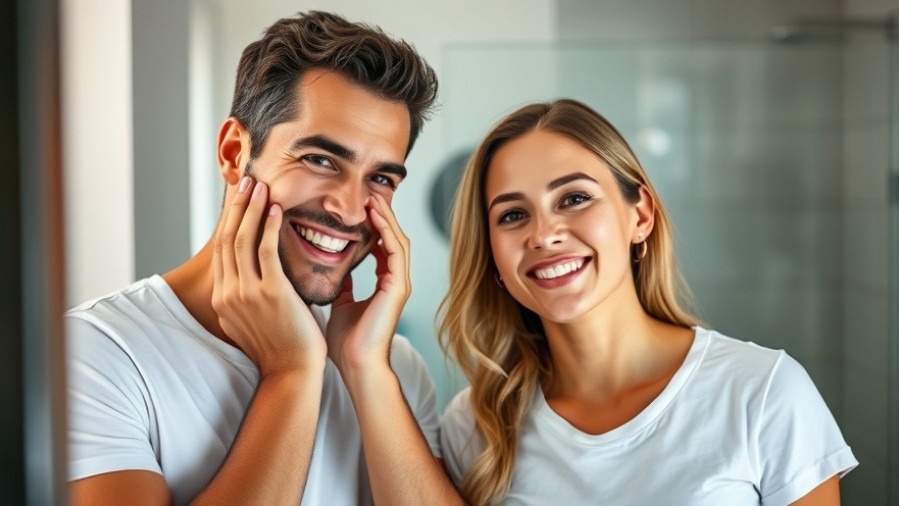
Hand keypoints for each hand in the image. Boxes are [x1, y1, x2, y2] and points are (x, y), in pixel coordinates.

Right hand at [212, 177, 326, 376]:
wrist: (292, 373)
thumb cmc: (281, 347)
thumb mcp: (253, 319)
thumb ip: (248, 296)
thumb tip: (253, 276)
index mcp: (223, 299)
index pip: (223, 249)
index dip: (230, 220)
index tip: (239, 198)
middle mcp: (228, 294)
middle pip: (228, 239)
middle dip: (236, 206)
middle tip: (246, 181)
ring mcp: (246, 293)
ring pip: (243, 240)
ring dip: (251, 208)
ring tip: (260, 186)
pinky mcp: (270, 293)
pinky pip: (265, 250)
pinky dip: (268, 226)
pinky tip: (276, 208)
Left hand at [326, 193, 410, 373]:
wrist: (356, 365)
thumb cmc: (346, 342)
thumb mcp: (340, 304)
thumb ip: (343, 285)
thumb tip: (334, 270)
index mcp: (383, 284)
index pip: (381, 245)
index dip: (372, 225)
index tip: (357, 207)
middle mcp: (395, 281)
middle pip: (392, 238)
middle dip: (382, 215)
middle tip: (368, 194)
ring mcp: (400, 283)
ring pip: (398, 240)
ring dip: (385, 218)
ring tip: (373, 199)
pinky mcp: (398, 287)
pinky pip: (395, 251)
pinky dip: (386, 232)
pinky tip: (374, 217)